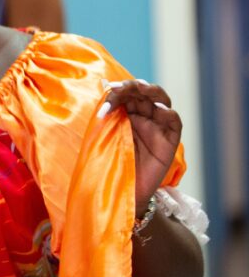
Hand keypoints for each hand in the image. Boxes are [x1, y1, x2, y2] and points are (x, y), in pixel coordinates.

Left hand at [99, 80, 181, 213]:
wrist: (122, 190)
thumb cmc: (110, 163)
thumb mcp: (104, 134)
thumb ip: (106, 113)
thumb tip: (103, 86)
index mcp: (127, 113)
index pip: (127, 93)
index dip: (119, 89)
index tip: (108, 89)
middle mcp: (144, 117)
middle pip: (144, 92)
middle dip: (132, 87)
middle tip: (119, 88)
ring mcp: (157, 127)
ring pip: (162, 100)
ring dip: (150, 92)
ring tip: (139, 89)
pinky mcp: (169, 141)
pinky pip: (174, 122)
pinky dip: (168, 113)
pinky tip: (158, 109)